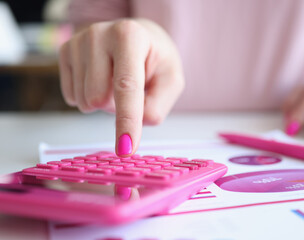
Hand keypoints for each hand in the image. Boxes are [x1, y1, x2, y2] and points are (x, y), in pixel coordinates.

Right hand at [59, 19, 183, 154]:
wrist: (138, 35)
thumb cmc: (156, 59)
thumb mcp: (171, 80)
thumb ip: (156, 107)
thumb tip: (130, 130)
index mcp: (130, 36)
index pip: (126, 86)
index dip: (127, 121)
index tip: (125, 150)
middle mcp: (98, 34)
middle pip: (99, 98)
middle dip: (117, 107)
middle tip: (131, 89)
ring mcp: (77, 41)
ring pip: (84, 101)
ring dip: (103, 103)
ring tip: (115, 80)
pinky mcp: (64, 51)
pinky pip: (71, 97)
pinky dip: (88, 98)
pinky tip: (100, 79)